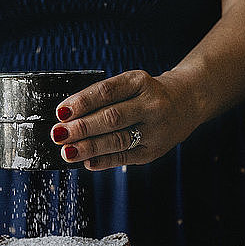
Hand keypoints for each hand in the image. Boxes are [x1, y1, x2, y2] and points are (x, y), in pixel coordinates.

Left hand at [50, 70, 196, 170]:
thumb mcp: (129, 84)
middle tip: (58, 134)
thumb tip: (67, 118)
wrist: (186, 103)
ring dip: (89, 147)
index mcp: (140, 82)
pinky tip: (87, 162)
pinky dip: (104, 161)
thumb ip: (102, 98)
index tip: (61, 112)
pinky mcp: (153, 151)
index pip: (107, 92)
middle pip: (112, 118)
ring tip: (67, 151)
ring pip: (118, 140)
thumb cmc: (145, 94)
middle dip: (82, 128)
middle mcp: (151, 105)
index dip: (82, 102)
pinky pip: (125, 157)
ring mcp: (155, 130)